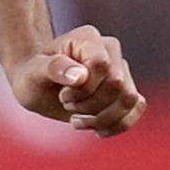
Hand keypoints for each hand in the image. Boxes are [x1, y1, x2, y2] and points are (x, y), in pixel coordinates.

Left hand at [11, 25, 144, 135]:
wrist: (37, 85)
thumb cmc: (32, 75)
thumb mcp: (32, 73)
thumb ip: (55, 69)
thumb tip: (81, 75)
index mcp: (88, 38)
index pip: (101, 66)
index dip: (84, 89)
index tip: (62, 94)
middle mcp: (110, 51)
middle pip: (117, 86)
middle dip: (89, 105)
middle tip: (66, 103)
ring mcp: (120, 70)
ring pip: (129, 100)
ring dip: (101, 118)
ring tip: (77, 118)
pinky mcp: (126, 89)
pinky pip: (137, 109)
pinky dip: (117, 125)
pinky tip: (96, 130)